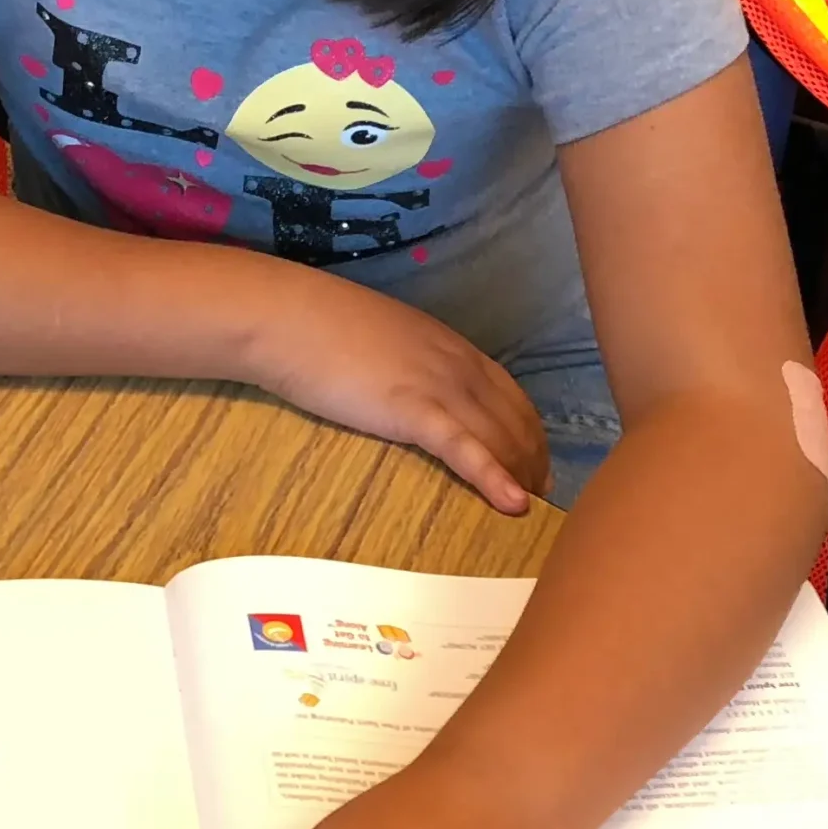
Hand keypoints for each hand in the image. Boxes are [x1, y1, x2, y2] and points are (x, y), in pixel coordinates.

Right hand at [251, 274, 549, 512]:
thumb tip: (408, 388)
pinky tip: (514, 505)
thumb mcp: (380, 339)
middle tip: (541, 500)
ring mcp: (437, 386)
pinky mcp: (412, 409)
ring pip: (499, 437)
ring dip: (522, 476)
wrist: (286, 316)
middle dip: (534, 462)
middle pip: (515, 421)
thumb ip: (406, 361)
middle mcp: (457, 365)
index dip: (530, 433)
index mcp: (449, 346)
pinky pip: (464, 447)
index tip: (537, 464)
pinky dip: (493, 476)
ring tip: (534, 512)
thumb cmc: (319, 325)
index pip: (511, 395)